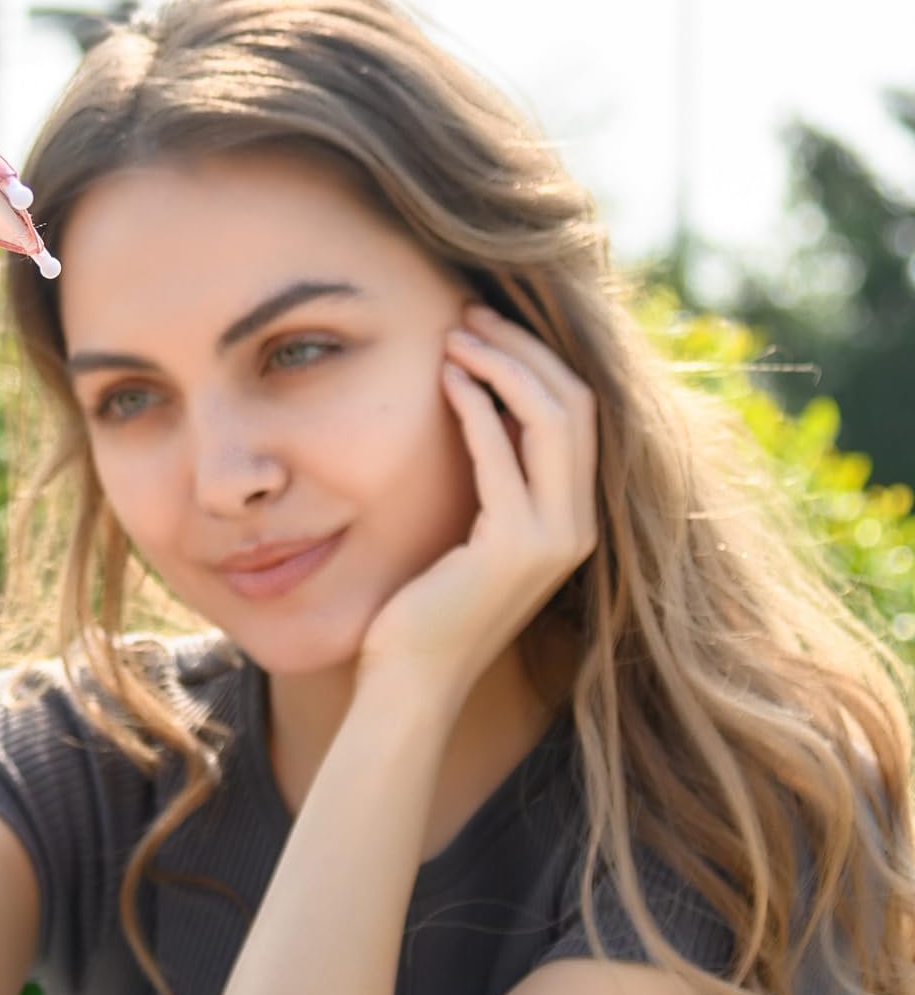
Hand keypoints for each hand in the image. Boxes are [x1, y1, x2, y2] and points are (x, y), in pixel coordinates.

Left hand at [358, 304, 598, 703]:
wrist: (413, 680)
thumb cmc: (428, 604)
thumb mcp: (472, 530)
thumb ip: (494, 480)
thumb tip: (482, 407)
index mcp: (575, 518)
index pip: (580, 414)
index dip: (538, 360)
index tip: (488, 327)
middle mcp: (578, 526)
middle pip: (576, 404)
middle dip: (524, 349)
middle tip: (470, 313)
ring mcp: (554, 539)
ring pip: (551, 420)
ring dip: (502, 367)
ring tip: (454, 335)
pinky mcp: (514, 548)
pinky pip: (502, 457)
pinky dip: (475, 408)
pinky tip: (444, 380)